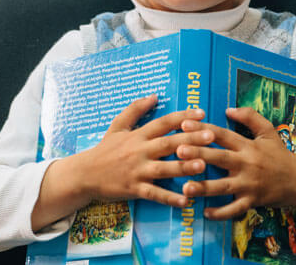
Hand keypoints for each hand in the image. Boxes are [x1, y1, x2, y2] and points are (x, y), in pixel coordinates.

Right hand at [75, 94, 214, 207]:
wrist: (84, 174)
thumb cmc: (104, 150)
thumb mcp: (117, 126)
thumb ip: (135, 110)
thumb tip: (154, 95)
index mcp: (138, 135)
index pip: (163, 123)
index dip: (182, 117)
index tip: (201, 113)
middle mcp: (139, 151)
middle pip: (167, 143)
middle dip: (190, 139)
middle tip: (210, 135)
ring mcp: (137, 170)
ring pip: (163, 168)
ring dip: (183, 167)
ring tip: (203, 166)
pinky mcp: (134, 189)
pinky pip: (154, 194)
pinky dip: (169, 197)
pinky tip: (185, 200)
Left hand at [177, 107, 295, 219]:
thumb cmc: (279, 154)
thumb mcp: (268, 131)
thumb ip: (250, 117)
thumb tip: (228, 108)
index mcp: (247, 145)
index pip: (222, 134)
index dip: (203, 128)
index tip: (184, 124)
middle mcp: (246, 164)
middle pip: (220, 158)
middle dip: (199, 155)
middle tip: (178, 151)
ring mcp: (249, 184)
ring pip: (223, 187)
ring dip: (204, 188)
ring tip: (185, 188)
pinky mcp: (252, 201)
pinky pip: (234, 209)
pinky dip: (221, 213)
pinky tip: (205, 212)